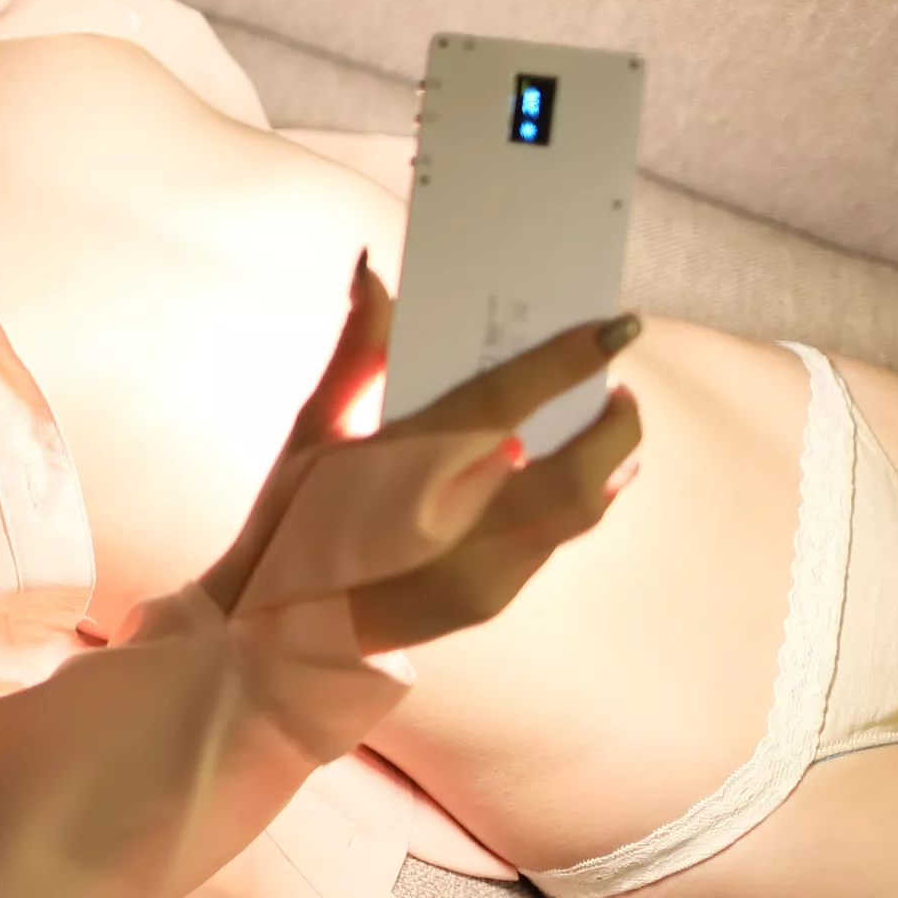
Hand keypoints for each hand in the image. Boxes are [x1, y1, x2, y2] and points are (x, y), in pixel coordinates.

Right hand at [199, 253, 643, 653]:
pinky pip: (556, 544)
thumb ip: (360, 350)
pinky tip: (579, 482)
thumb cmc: (293, 514)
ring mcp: (479, 568)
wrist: (278, 627)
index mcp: (408, 460)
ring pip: (577, 511)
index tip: (618, 327)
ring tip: (609, 429)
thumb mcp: (315, 428)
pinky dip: (579, 505)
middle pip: (574, 469)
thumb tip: (375, 270)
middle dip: (614, 425)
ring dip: (607, 466)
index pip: (510, 399)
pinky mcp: (489, 601)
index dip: (570, 360)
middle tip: (620, 389)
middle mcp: (456, 517)